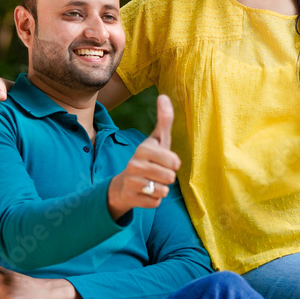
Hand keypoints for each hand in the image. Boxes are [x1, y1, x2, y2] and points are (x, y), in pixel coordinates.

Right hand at [107, 95, 180, 218]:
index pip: (174, 161)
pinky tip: (145, 192)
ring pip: (163, 191)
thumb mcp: (157, 140)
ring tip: (152, 182)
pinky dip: (154, 200)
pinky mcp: (131, 199)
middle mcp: (134, 164)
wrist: (124, 183)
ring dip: (162, 189)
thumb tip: (164, 95)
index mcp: (144, 149)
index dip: (174, 164)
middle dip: (168, 178)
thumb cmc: (148, 158)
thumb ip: (164, 120)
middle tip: (158, 173)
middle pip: (170, 177)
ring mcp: (131, 182)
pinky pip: (155, 203)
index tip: (167, 161)